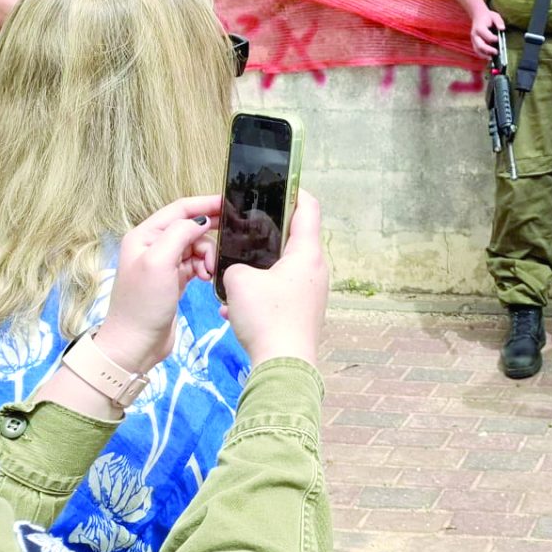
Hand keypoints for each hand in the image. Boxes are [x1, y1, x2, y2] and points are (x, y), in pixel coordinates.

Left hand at [94, 196, 221, 375]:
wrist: (135, 344)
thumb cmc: (143, 303)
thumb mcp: (159, 262)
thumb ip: (179, 234)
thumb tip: (201, 220)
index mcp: (144, 235)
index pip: (179, 209)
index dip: (205, 204)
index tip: (230, 204)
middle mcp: (153, 245)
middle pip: (190, 226)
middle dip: (209, 233)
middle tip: (230, 239)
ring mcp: (164, 263)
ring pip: (196, 246)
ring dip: (207, 255)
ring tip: (209, 272)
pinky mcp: (174, 280)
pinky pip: (196, 263)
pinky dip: (205, 267)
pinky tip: (207, 278)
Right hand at [222, 191, 329, 365]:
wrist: (283, 366)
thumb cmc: (267, 317)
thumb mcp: (239, 282)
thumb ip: (236, 265)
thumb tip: (239, 272)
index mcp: (308, 252)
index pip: (308, 207)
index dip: (295, 191)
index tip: (278, 185)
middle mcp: (317, 269)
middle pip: (294, 239)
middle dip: (266, 237)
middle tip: (243, 233)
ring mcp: (313, 292)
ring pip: (283, 270)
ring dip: (258, 273)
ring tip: (233, 281)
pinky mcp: (305, 312)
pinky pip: (281, 293)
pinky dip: (260, 296)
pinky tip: (235, 310)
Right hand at [468, 7, 505, 60]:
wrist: (478, 15)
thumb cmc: (488, 17)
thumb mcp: (495, 16)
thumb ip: (499, 22)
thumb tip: (502, 28)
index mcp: (480, 28)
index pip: (487, 36)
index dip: (494, 39)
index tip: (499, 39)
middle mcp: (475, 35)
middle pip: (480, 45)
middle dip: (489, 50)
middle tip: (497, 52)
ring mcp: (473, 40)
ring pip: (477, 50)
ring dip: (485, 55)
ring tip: (492, 58)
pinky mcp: (474, 43)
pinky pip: (477, 51)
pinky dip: (482, 55)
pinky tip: (489, 57)